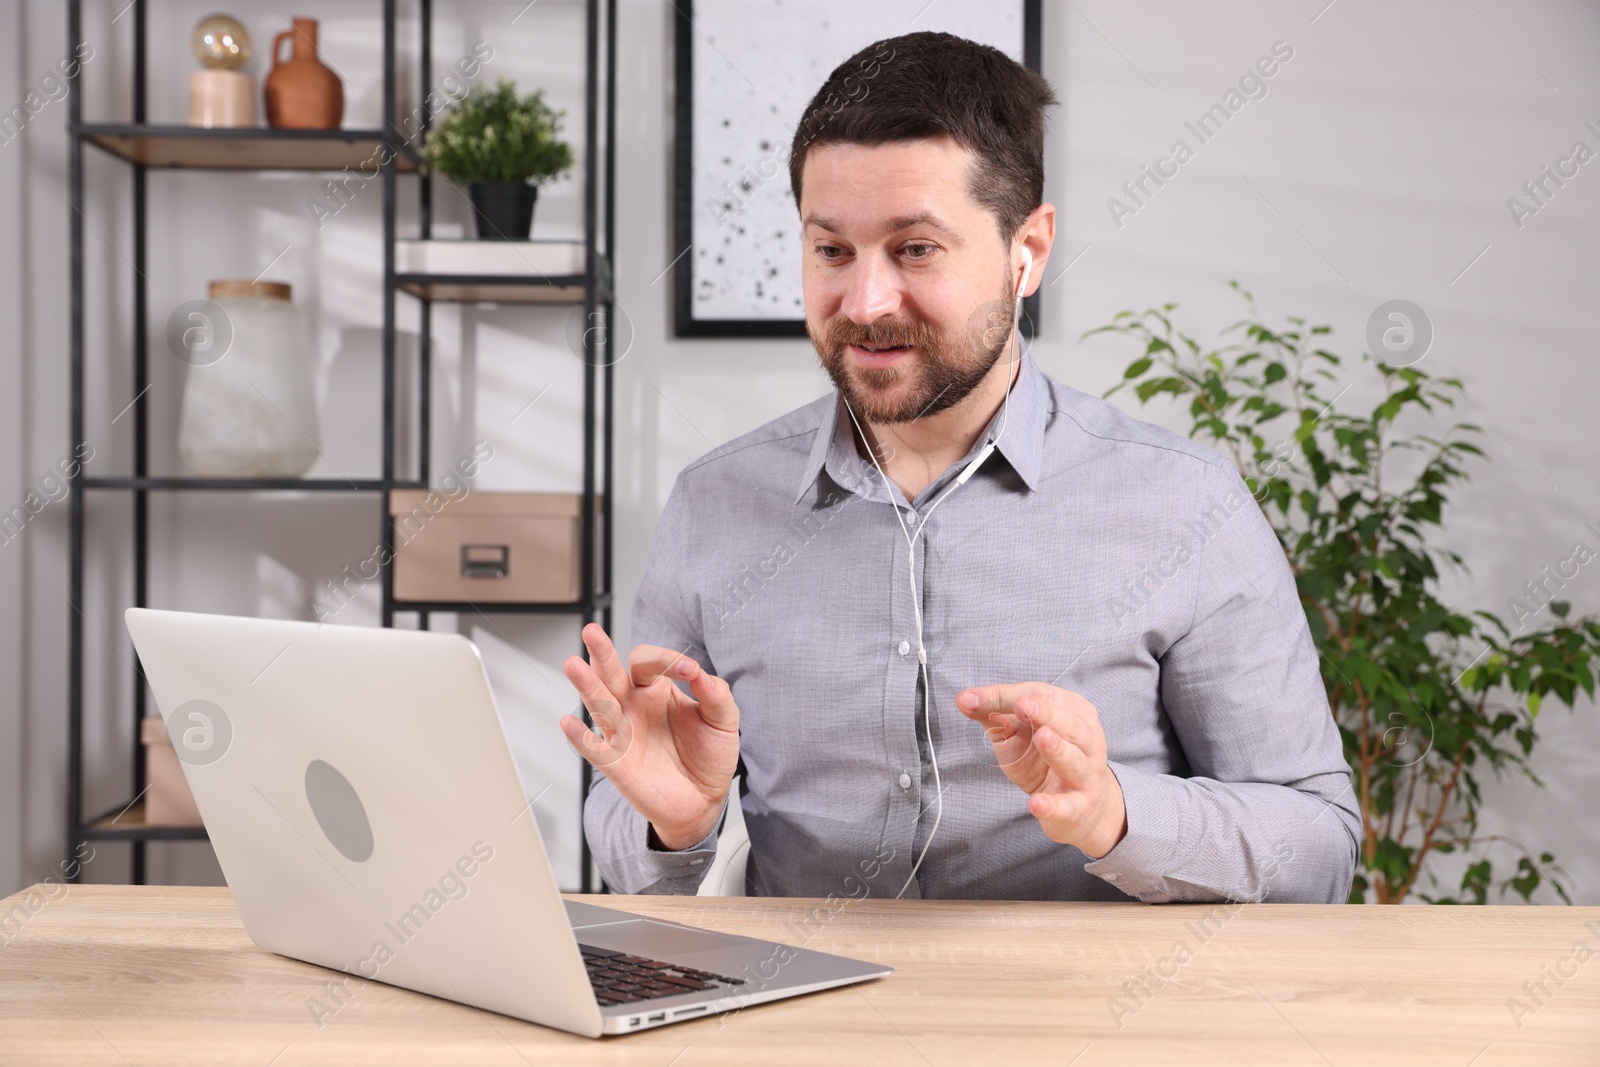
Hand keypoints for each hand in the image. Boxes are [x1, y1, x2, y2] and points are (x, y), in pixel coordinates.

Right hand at [560, 624, 740, 849]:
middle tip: (592, 631)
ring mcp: (622, 732)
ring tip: (574, 665)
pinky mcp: (616, 763)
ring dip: (586, 685)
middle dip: (602, 653)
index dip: (667, 660)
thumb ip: (716, 694)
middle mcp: (633, 706)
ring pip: (599, 703)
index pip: (650, 663)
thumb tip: (699, 672)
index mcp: (656, 690)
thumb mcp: (723, 721)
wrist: (703, 800)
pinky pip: (594, 748)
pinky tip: (569, 722)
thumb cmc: (708, 755)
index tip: (689, 671)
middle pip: (612, 674)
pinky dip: (580, 736)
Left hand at [956, 682, 1126, 858]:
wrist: (1075, 807)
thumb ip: (994, 712)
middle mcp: (1088, 741)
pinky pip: (1067, 807)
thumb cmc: (1042, 759)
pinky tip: (1036, 803)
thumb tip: (963, 699)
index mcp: (1074, 711)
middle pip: (1070, 724)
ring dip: (1059, 750)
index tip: (977, 698)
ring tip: (1042, 737)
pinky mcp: (1079, 807)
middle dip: (1047, 713)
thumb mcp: (1017, 732)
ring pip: (1075, 761)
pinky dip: (1053, 805)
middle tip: (1023, 706)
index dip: (1011, 696)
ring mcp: (1087, 776)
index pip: (1043, 696)